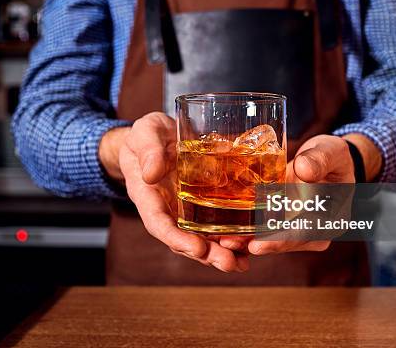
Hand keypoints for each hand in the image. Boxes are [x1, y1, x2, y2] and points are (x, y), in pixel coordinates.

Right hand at [117, 112, 248, 272]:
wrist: (158, 135)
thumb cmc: (147, 134)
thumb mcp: (145, 133)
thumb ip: (148, 150)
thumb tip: (151, 173)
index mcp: (148, 196)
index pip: (159, 224)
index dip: (177, 239)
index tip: (197, 249)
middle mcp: (167, 209)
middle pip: (184, 239)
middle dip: (206, 254)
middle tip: (229, 263)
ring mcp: (185, 209)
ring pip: (201, 237)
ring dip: (221, 252)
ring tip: (242, 263)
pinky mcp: (202, 203)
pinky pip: (215, 223)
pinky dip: (231, 236)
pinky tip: (250, 244)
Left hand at [221, 134, 376, 254]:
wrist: (329, 160)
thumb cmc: (333, 156)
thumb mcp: (330, 152)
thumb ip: (319, 159)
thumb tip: (304, 169)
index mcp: (332, 218)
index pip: (306, 234)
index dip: (281, 240)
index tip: (258, 244)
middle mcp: (315, 230)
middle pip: (284, 242)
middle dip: (256, 244)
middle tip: (228, 244)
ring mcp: (299, 229)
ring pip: (272, 240)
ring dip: (248, 240)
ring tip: (223, 240)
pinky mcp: (284, 223)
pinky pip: (266, 230)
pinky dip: (248, 230)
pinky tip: (226, 230)